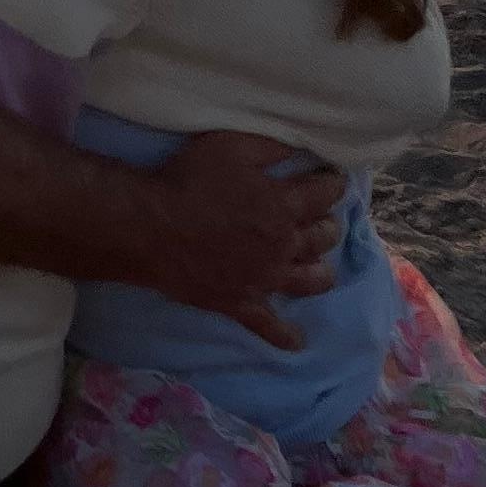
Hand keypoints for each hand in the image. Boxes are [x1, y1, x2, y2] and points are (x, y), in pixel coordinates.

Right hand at [134, 134, 343, 344]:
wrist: (151, 226)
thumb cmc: (189, 180)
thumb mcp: (230, 145)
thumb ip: (271, 147)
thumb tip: (302, 149)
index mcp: (283, 205)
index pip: (324, 194)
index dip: (333, 184)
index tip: (334, 179)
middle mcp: (283, 245)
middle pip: (322, 238)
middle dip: (329, 225)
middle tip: (324, 218)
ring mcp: (265, 279)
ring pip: (310, 281)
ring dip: (321, 272)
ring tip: (320, 267)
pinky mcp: (241, 303)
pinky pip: (269, 327)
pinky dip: (286, 336)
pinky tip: (298, 341)